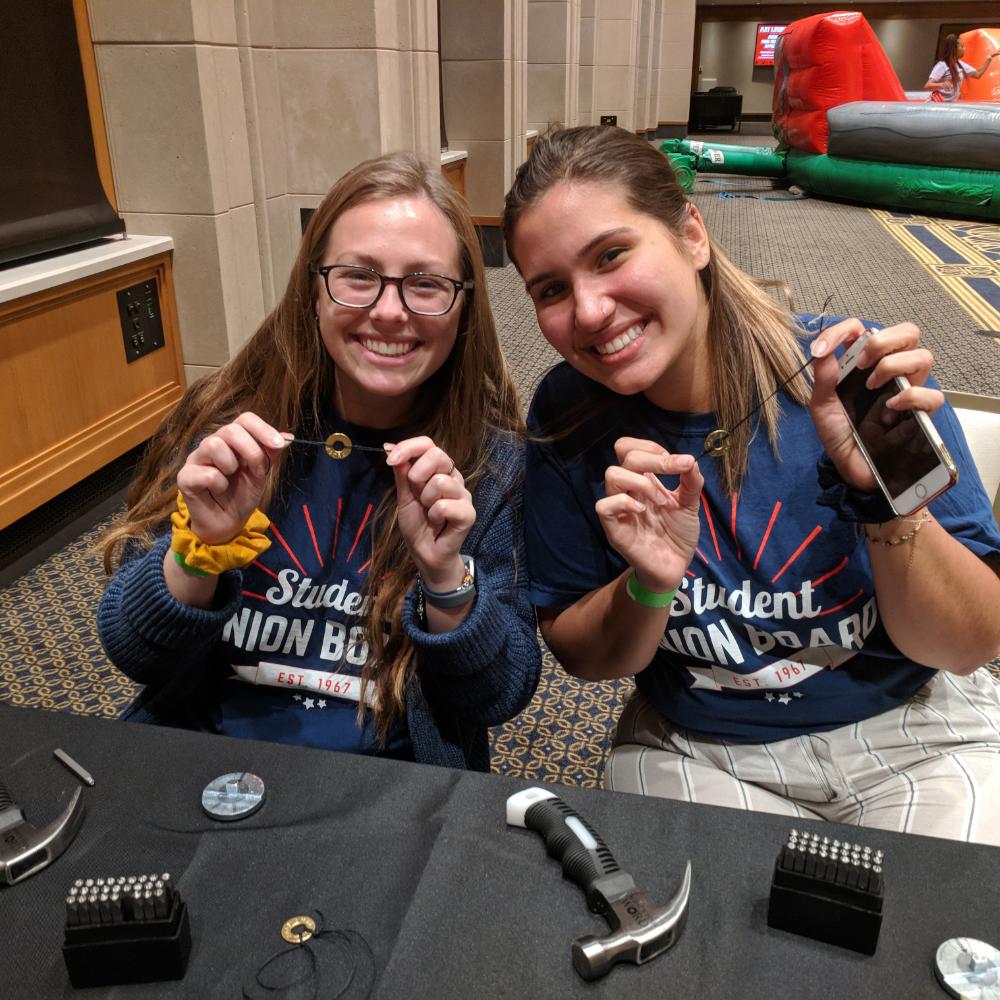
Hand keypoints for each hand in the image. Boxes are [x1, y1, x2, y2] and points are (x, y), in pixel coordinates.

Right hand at [176, 412, 288, 544]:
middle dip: (250, 450)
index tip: (279, 444)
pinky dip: (219, 484)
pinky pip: (206, 473)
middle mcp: (212, 443)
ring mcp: (196, 458)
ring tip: (231, 479)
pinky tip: (219, 491)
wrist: (228, 523)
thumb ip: (269, 454)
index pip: (245, 419)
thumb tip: (287, 437)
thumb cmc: (241, 495)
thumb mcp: (261, 473)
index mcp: (232, 440)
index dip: (263, 428)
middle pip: (230, 429)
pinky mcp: (185, 476)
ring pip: (213, 444)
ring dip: (231, 465)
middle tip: (257, 469)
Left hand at [385, 437, 474, 590]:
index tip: (391, 459)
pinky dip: (435, 515)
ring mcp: (463, 495)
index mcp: (438, 470)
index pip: (428, 444)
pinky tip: (438, 523)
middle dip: (418, 474)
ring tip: (429, 512)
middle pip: (438, 455)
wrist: (425, 552)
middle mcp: (453, 477)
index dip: (409, 447)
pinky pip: (445, 505)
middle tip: (416, 493)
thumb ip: (401, 472)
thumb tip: (390, 447)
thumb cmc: (417, 524)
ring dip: (426, 500)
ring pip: (440, 482)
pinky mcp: (468, 513)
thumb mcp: (404, 495)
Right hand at [596, 438, 703, 592]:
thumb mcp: (690, 504)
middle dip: (654, 459)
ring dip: (641, 482)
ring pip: (612, 474)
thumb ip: (691, 481)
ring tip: (660, 501)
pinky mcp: (613, 528)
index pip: (631, 448)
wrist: (675, 567)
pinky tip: (643, 512)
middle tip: (674, 473)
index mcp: (643, 479)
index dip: (653, 447)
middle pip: (624, 454)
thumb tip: (691, 459)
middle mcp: (628, 489)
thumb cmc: (678, 535)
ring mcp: (619, 507)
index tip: (680, 464)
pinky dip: (625, 503)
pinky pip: (604, 505)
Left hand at [809, 319, 942, 490]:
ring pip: (924, 356)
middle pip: (907, 333)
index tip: (825, 348)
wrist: (849, 469)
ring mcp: (907, 390)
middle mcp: (889, 372)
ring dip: (895, 365)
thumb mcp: (821, 406)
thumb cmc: (839, 435)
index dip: (846, 329)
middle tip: (862, 363)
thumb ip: (823, 377)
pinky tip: (890, 408)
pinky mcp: (920, 415)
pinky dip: (912, 396)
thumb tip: (823, 349)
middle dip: (884, 339)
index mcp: (864, 365)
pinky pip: (932, 395)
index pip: (865, 330)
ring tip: (872, 386)